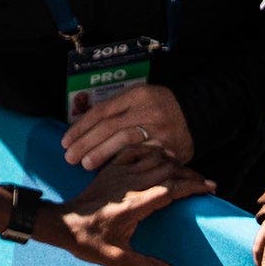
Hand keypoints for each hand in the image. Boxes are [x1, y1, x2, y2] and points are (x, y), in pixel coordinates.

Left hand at [38, 152, 213, 265]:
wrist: (61, 224)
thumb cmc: (89, 242)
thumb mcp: (117, 260)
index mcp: (134, 205)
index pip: (171, 189)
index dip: (193, 187)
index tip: (209, 189)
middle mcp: (129, 184)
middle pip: (167, 169)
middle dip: (190, 174)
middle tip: (205, 183)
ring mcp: (119, 173)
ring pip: (154, 157)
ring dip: (174, 163)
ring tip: (188, 173)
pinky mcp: (111, 170)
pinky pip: (135, 151)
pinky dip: (152, 151)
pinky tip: (161, 158)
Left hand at [61, 84, 193, 171]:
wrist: (198, 114)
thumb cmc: (161, 108)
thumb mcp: (139, 99)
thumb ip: (118, 110)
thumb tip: (85, 127)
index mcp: (136, 95)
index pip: (102, 111)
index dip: (81, 127)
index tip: (66, 141)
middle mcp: (146, 110)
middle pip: (109, 126)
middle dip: (86, 142)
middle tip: (69, 156)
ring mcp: (158, 129)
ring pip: (124, 141)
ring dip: (102, 153)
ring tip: (84, 164)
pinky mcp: (169, 147)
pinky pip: (143, 155)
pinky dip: (125, 162)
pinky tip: (111, 170)